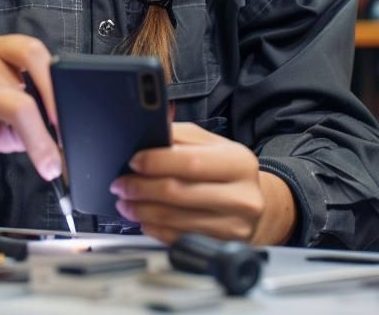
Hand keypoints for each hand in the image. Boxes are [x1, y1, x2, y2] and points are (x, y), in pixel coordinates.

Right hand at [0, 34, 61, 180]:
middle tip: (52, 156)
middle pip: (20, 91)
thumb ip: (37, 94)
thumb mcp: (16, 91)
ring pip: (5, 113)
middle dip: (39, 128)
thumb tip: (65, 122)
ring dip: (17, 136)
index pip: (31, 52)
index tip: (62, 116)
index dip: (51, 84)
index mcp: (1, 46)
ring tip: (8, 134)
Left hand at [112, 122, 296, 244]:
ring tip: (126, 203)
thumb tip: (147, 133)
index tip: (133, 161)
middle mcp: (241, 195)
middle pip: (179, 192)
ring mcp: (234, 225)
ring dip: (142, 211)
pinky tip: (144, 220)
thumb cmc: (228, 172)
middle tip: (120, 185)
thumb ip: (182, 137)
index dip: (156, 162)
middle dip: (141, 188)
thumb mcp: (214, 146)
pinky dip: (155, 229)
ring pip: (175, 219)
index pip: (190, 161)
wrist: (258, 205)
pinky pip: (179, 239)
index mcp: (238, 162)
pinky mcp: (222, 245)